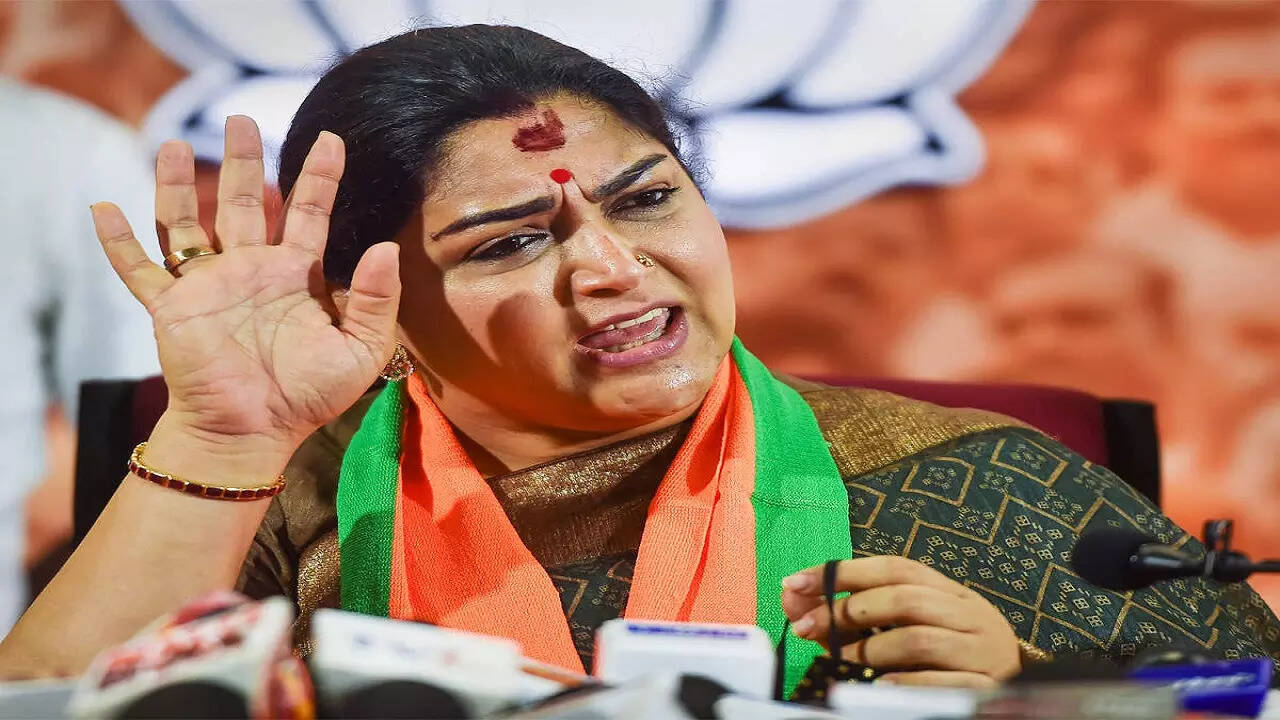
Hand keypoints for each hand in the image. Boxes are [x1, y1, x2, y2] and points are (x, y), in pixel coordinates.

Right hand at [91, 116, 400, 468]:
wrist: (254, 433)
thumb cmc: (309, 395)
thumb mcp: (362, 349)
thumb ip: (378, 300)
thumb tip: (386, 246)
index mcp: (296, 274)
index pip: (308, 211)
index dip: (318, 175)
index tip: (330, 138)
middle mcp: (250, 269)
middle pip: (242, 200)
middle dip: (242, 160)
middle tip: (240, 119)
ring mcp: (208, 285)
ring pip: (187, 223)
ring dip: (175, 186)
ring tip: (170, 144)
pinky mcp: (172, 307)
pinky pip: (139, 270)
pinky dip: (119, 242)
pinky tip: (103, 209)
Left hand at [781, 555, 1020, 687]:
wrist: (1019, 688)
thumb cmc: (951, 653)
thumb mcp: (911, 624)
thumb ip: (855, 612)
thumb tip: (793, 597)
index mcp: (949, 591)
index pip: (893, 567)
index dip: (842, 572)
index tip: (796, 583)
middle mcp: (969, 613)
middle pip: (904, 598)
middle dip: (847, 611)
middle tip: (809, 628)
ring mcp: (981, 649)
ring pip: (919, 637)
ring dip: (870, 649)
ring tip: (843, 661)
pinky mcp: (986, 685)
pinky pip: (939, 681)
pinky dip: (903, 683)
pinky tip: (880, 685)